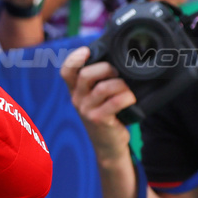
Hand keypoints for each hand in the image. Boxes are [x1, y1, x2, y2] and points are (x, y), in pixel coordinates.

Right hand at [60, 46, 132, 162]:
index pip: (66, 72)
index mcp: (75, 91)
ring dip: (120, 84)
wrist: (108, 146)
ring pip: (103, 87)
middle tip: (117, 73)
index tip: (86, 50)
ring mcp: (86, 110)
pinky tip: (131, 99)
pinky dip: (127, 97)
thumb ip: (97, 83)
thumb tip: (114, 60)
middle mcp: (77, 99)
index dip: (74, 59)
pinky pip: (115, 102)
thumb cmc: (107, 117)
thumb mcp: (96, 100)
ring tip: (127, 89)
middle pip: (85, 74)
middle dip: (106, 68)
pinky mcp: (98, 119)